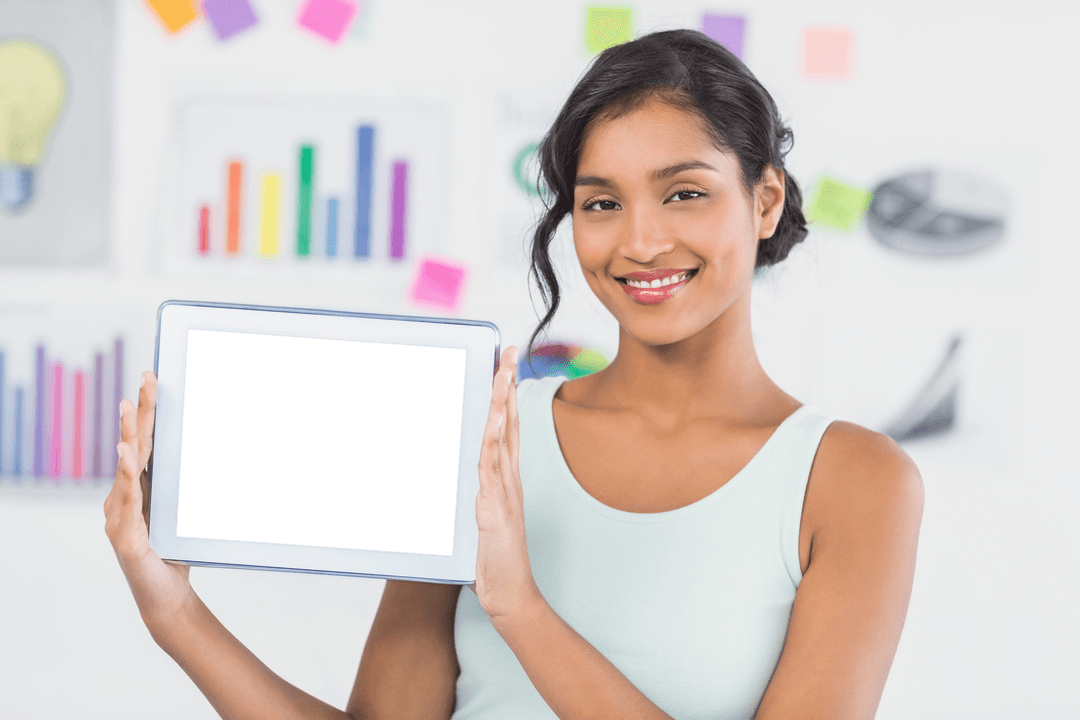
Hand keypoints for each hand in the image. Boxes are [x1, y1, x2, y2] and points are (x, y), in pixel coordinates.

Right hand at [104, 371, 194, 630]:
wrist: (168, 597)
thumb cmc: (176, 553)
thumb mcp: (187, 513)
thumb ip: (192, 487)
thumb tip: (232, 456)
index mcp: (141, 488)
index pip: (145, 443)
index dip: (147, 411)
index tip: (153, 379)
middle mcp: (124, 497)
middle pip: (134, 446)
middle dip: (139, 411)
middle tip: (145, 378)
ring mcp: (120, 515)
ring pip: (126, 466)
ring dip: (129, 434)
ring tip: (128, 407)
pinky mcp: (125, 536)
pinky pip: (127, 498)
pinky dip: (126, 473)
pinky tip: (126, 454)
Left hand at [471, 346, 542, 629]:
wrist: (509, 593)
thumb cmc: (494, 558)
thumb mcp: (482, 516)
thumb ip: (476, 493)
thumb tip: (462, 477)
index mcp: (506, 478)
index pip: (508, 427)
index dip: (508, 395)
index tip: (507, 365)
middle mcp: (508, 478)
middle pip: (510, 423)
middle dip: (509, 386)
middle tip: (510, 352)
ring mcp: (504, 491)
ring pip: (503, 438)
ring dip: (503, 404)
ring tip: (504, 373)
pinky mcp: (495, 508)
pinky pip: (493, 468)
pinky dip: (494, 441)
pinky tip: (495, 421)